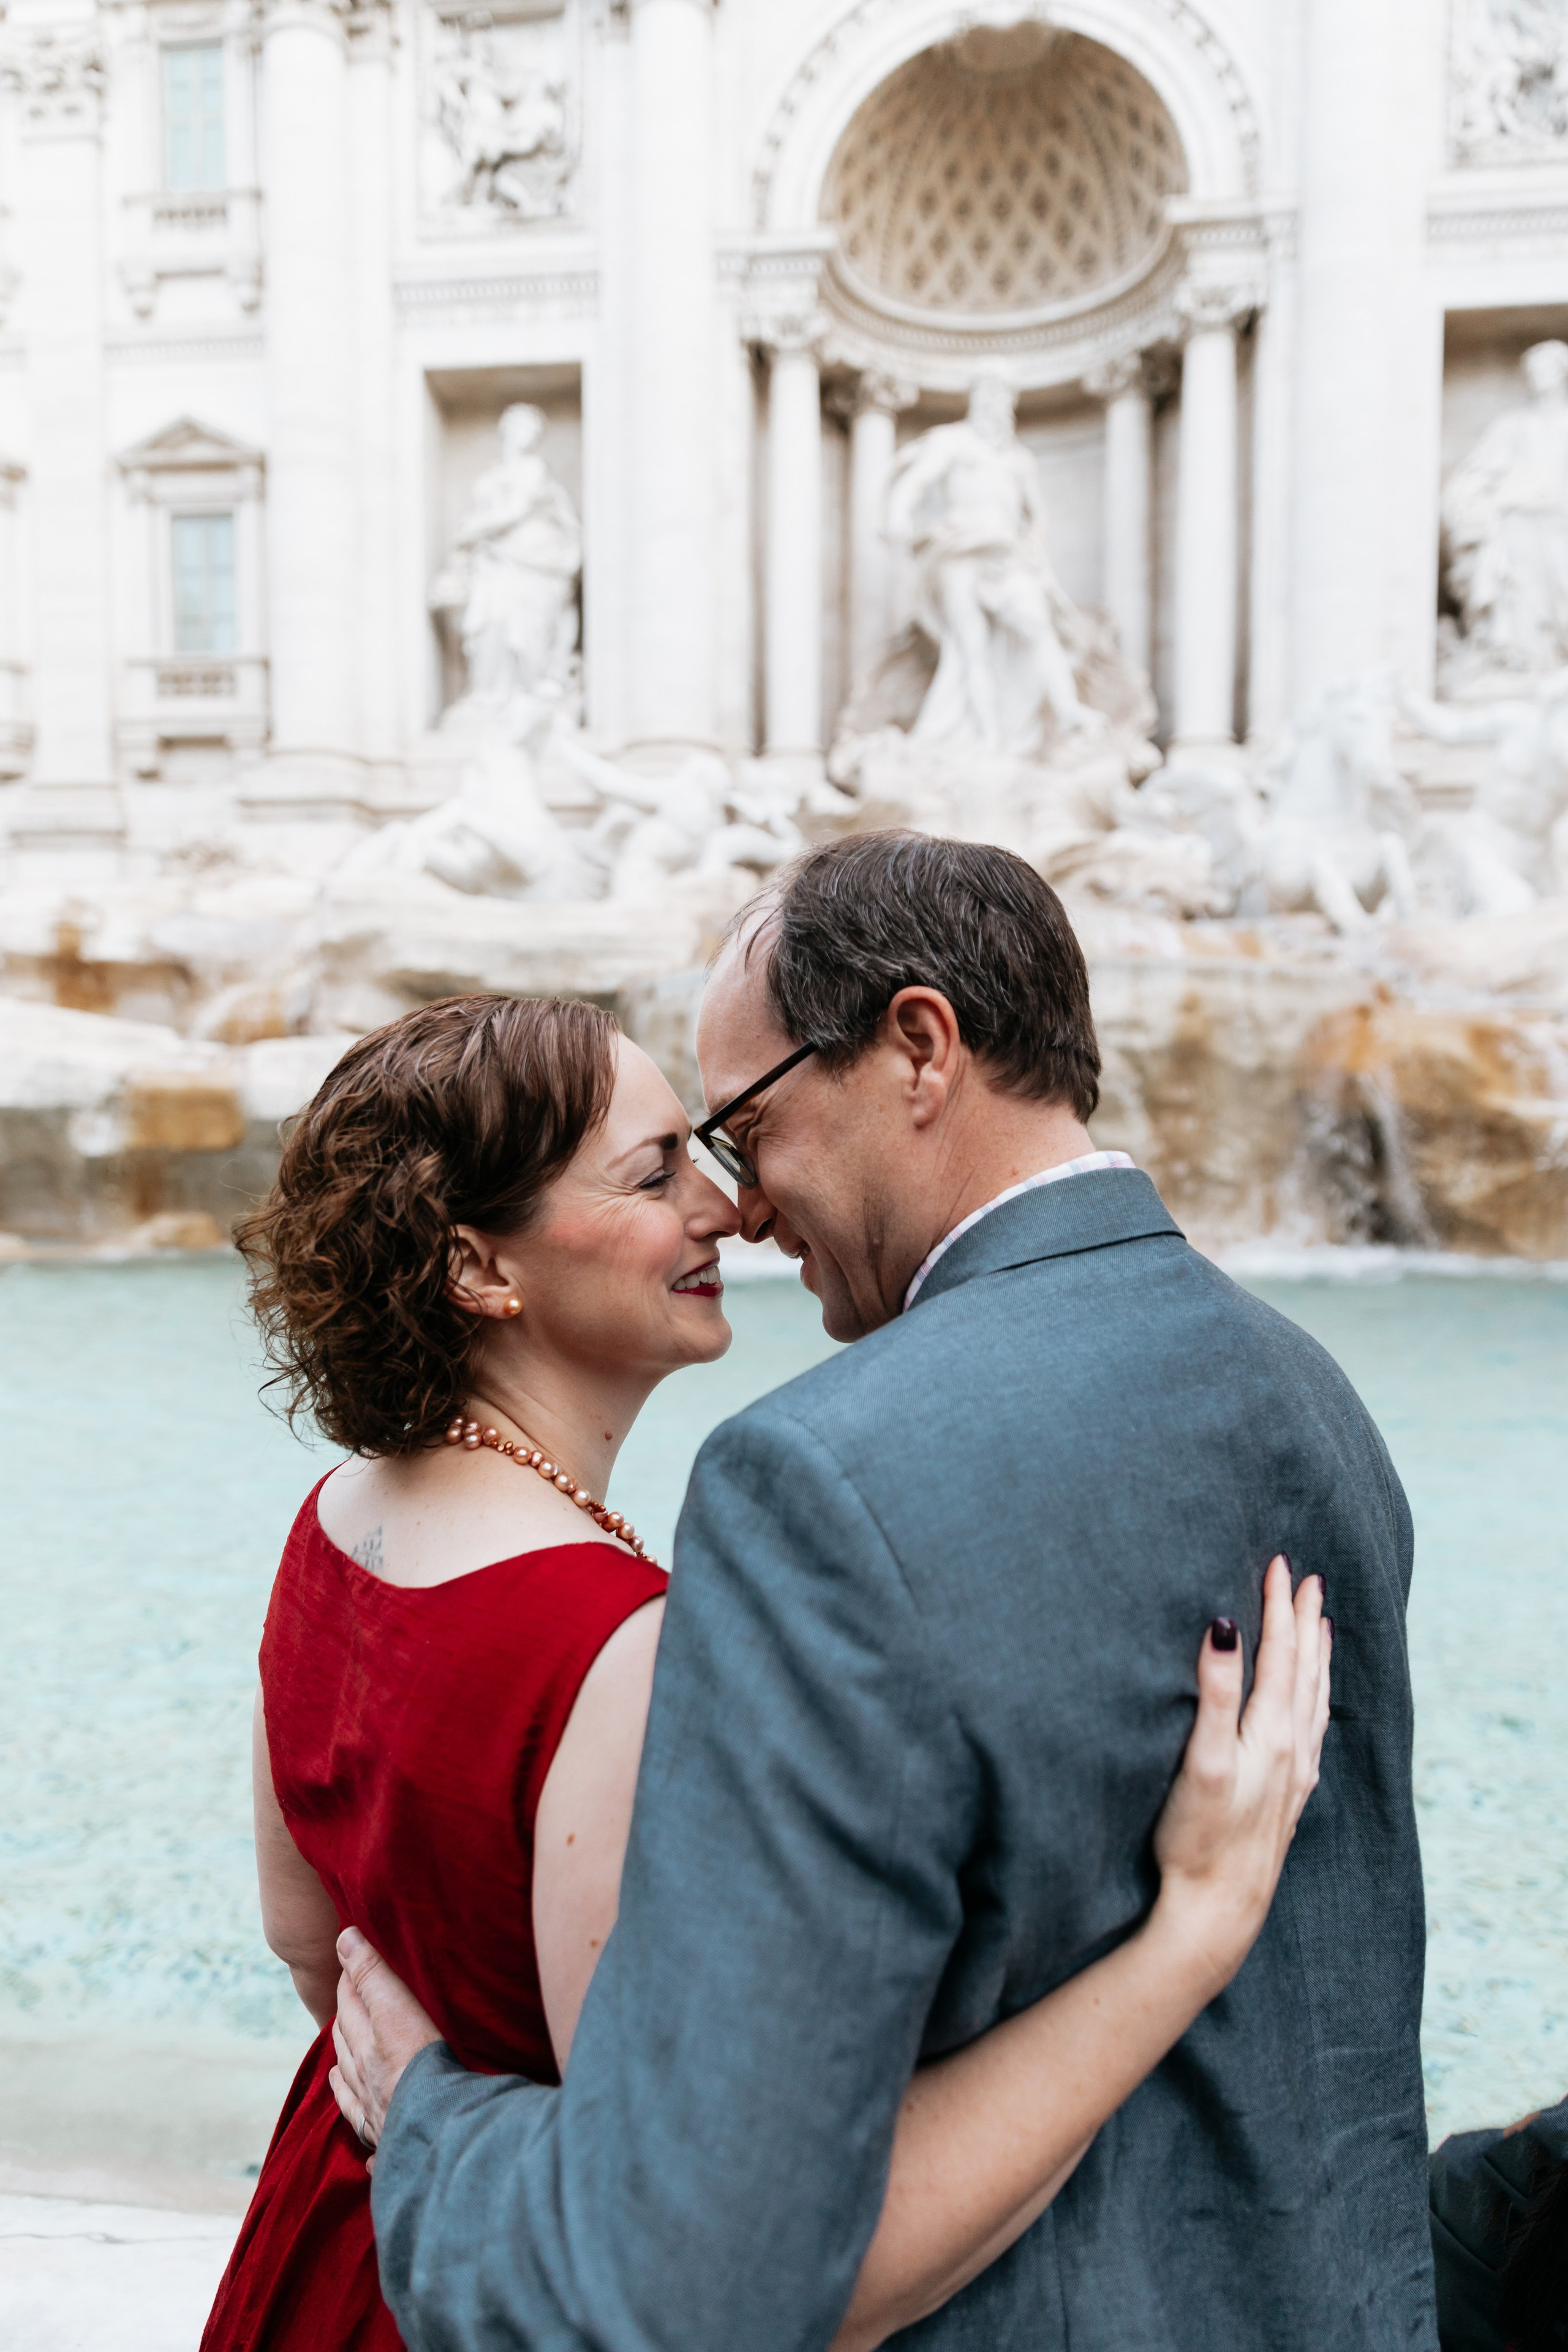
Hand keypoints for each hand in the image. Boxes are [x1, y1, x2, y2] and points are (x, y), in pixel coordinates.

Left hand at [328, 1927, 441, 2163]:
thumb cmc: (418, 2061)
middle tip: (344, 2011)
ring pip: (353, 2092)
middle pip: (347, 2048)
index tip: (349, 1967)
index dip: (349, 1985)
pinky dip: (367, 2136)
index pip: (351, 2008)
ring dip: (346, 2077)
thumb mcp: (395, 2007)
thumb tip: (343, 1936)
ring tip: (341, 2069)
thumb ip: (372, 1974)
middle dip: (343, 2026)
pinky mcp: (392, 2143)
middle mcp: (365, 2080)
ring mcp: (377, 2114)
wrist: (435, 2125)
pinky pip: (372, 2139)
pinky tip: (368, 2153)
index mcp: (367, 2045)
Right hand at [1149, 1557, 1331, 1996]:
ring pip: (1314, 1700)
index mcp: (1271, 1733)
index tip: (1279, 1564)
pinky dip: (1315, 1699)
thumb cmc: (1198, 1838)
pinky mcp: (1287, 1798)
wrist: (1216, 1912)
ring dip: (1316, 1658)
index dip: (1278, 1607)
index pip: (1281, 1655)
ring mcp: (1293, 1777)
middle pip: (1305, 1671)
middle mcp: (1292, 1750)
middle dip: (1304, 1622)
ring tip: (1320, 1626)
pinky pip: (1311, 1730)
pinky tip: (1310, 1704)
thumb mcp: (1201, 1760)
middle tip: (1308, 1579)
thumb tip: (1223, 1626)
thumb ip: (1214, 1692)